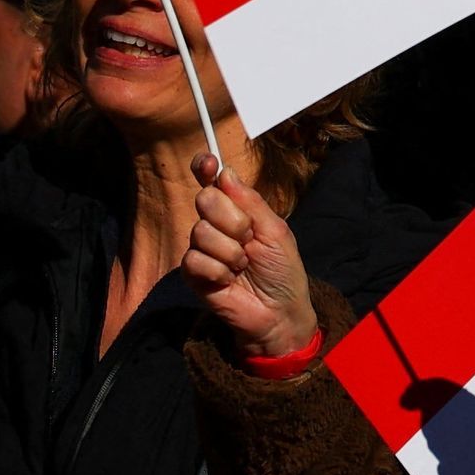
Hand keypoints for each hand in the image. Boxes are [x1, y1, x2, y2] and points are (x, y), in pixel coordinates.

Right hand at [184, 157, 318, 365]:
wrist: (279, 311)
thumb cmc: (282, 270)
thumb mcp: (276, 230)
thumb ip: (251, 202)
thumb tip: (226, 172)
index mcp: (237, 210)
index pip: (213, 182)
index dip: (205, 168)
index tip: (208, 162)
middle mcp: (215, 225)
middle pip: (205, 200)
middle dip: (233, 220)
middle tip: (249, 238)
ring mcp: (202, 249)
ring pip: (201, 231)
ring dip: (230, 251)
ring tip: (243, 265)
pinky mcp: (192, 274)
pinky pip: (195, 260)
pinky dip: (219, 271)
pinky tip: (229, 280)